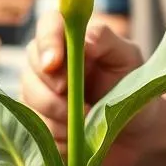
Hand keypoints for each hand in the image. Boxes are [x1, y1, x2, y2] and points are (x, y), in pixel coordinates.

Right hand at [22, 12, 163, 165]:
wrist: (135, 129)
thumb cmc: (132, 86)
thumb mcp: (127, 58)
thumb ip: (106, 40)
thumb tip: (84, 37)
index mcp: (70, 38)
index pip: (48, 27)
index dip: (47, 43)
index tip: (54, 63)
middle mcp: (48, 60)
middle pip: (33, 67)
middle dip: (54, 91)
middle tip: (83, 107)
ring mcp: (38, 90)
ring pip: (30, 99)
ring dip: (60, 117)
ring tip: (89, 122)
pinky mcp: (36, 119)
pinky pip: (36, 128)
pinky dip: (59, 136)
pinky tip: (80, 138)